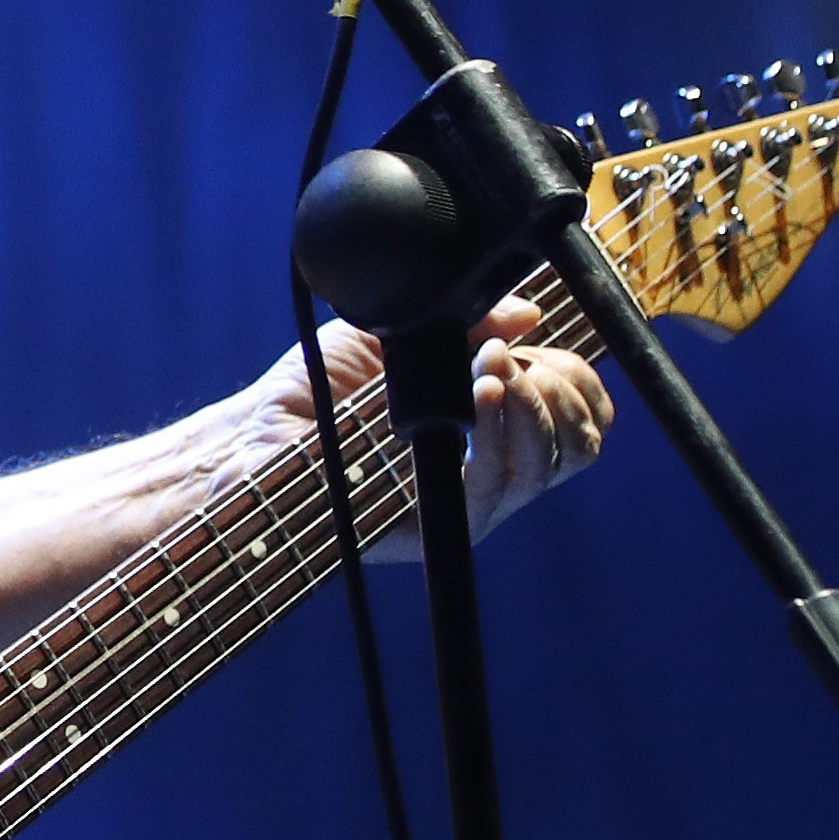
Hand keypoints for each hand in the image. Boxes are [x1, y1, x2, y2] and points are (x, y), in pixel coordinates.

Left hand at [250, 295, 616, 531]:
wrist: (260, 432)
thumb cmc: (322, 388)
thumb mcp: (396, 334)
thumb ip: (465, 320)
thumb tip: (528, 312)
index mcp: (492, 429)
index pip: (572, 419)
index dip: (578, 385)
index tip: (542, 349)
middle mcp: (490, 470)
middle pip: (573, 447)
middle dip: (560, 392)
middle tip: (512, 358)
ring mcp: (468, 503)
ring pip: (540, 468)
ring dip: (530, 407)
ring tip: (494, 368)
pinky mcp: (437, 527)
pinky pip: (490, 488)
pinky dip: (497, 434)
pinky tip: (483, 394)